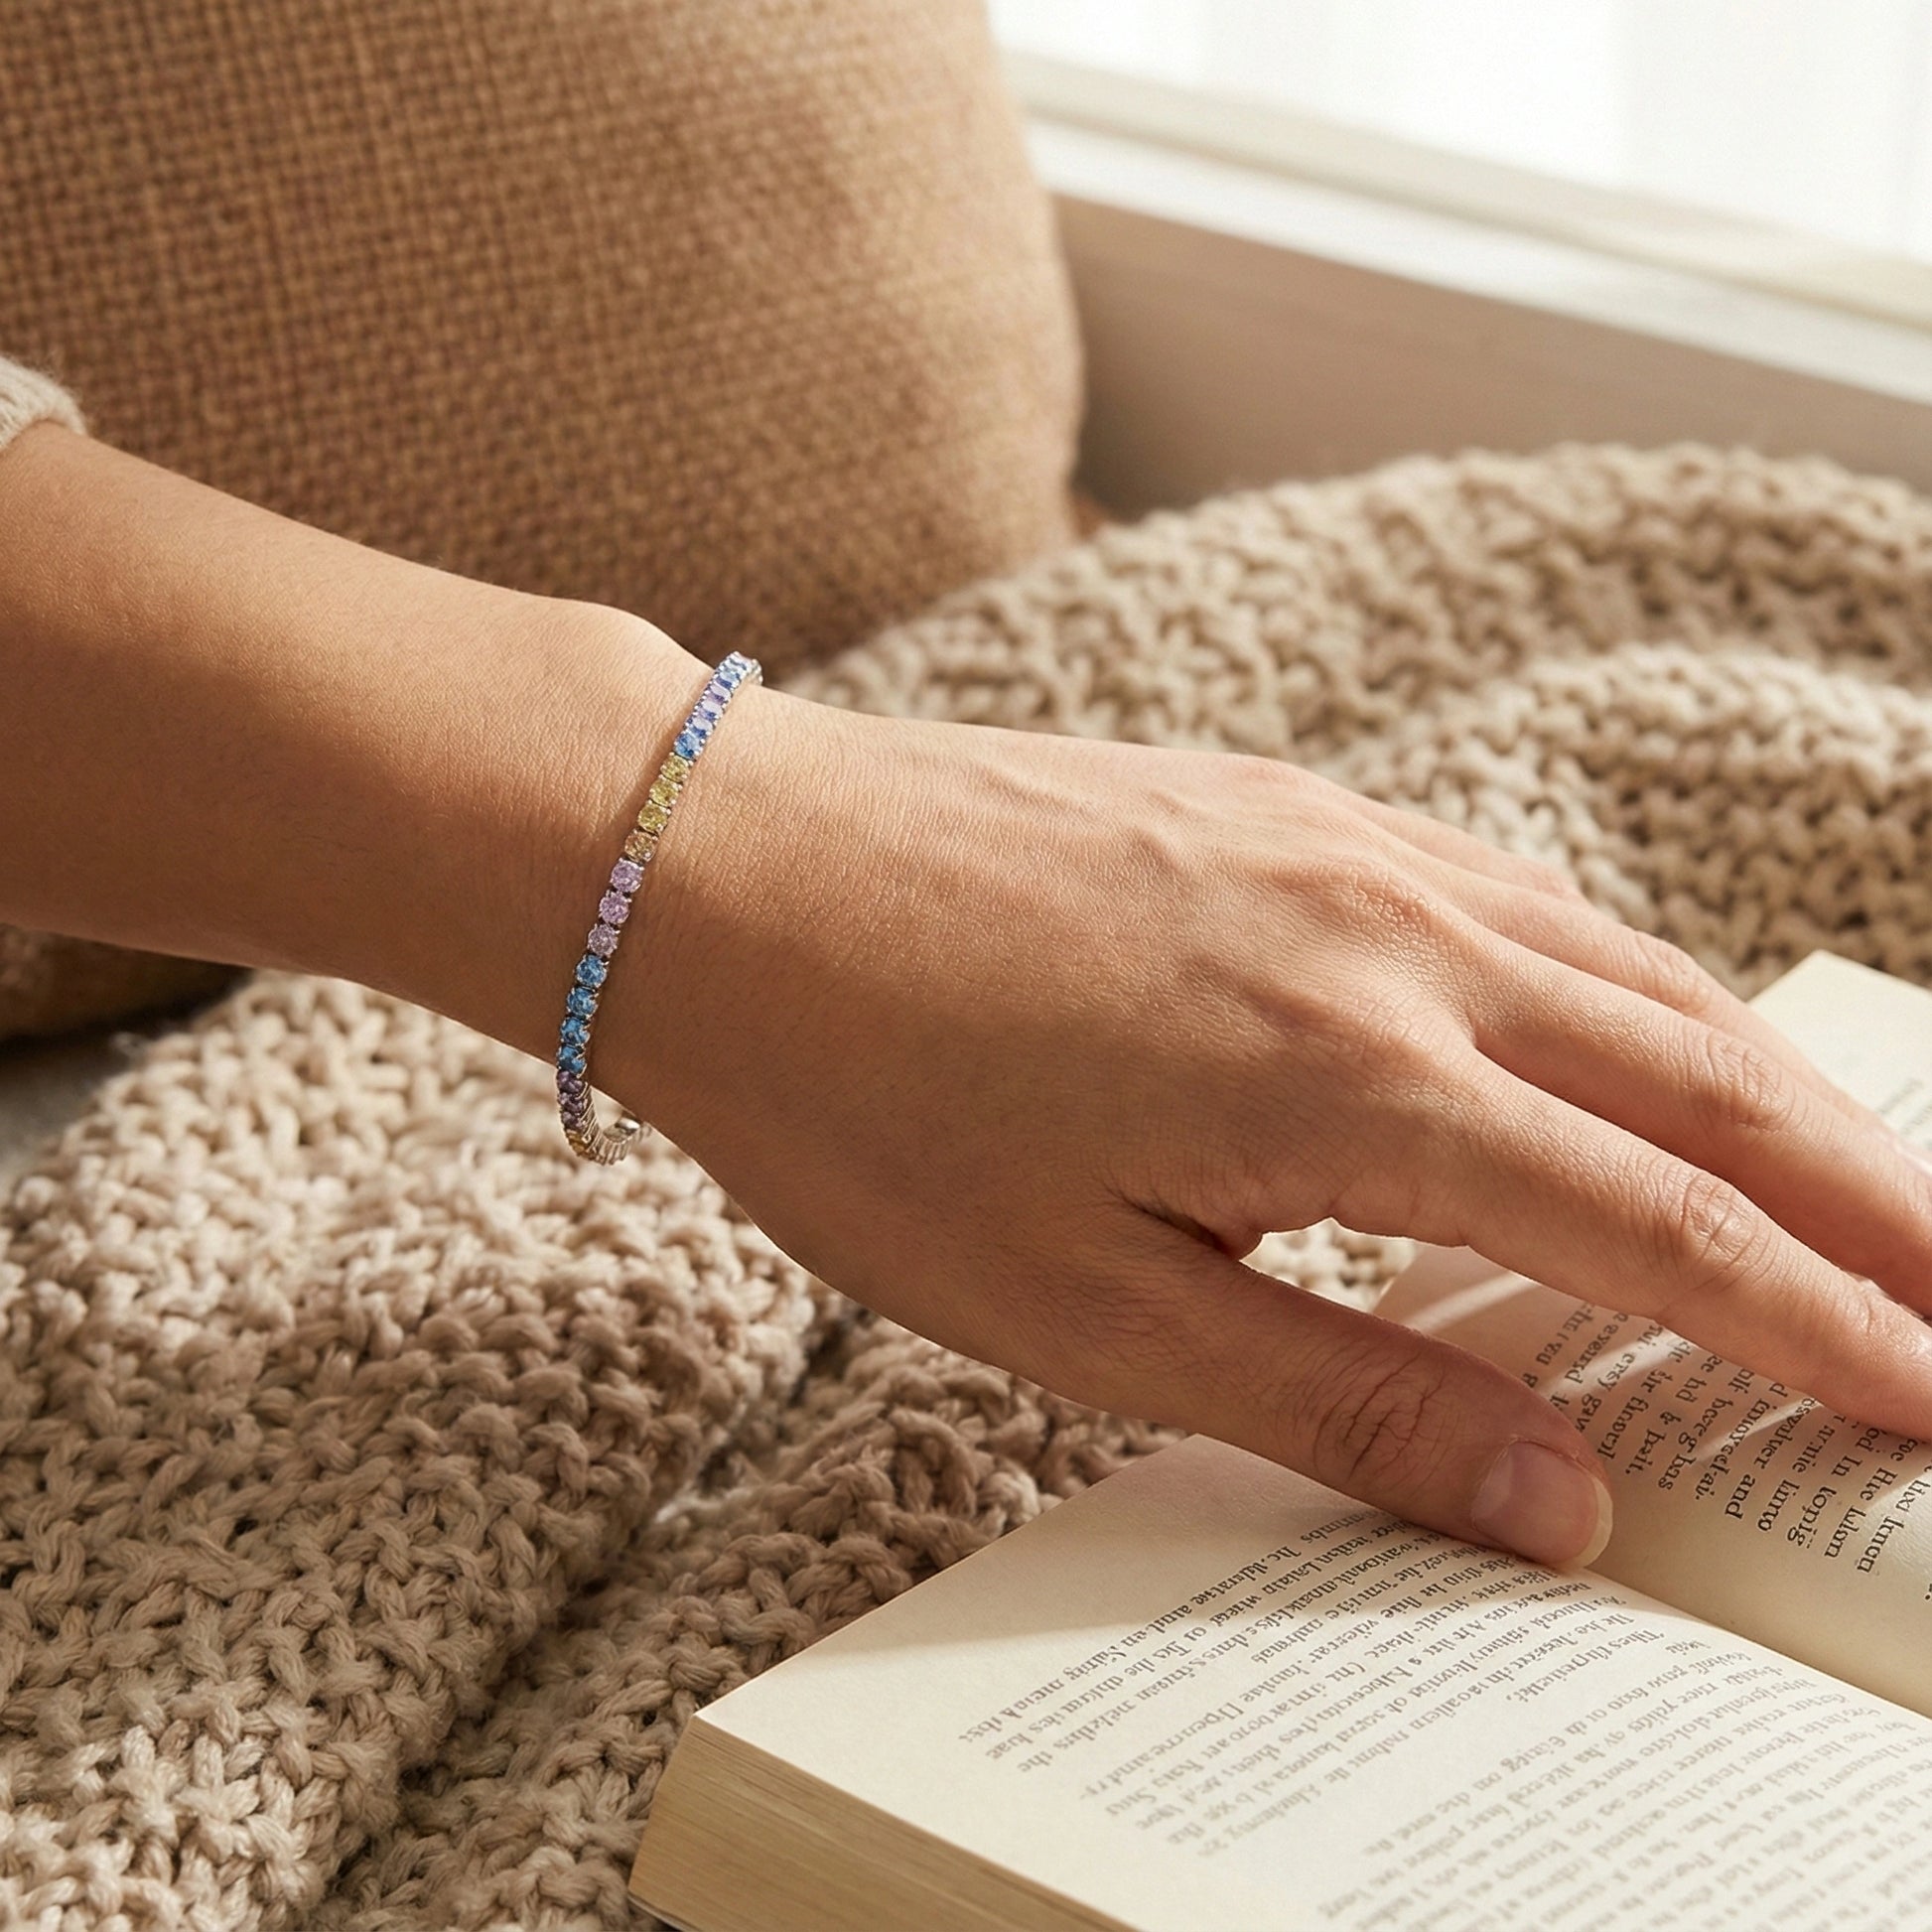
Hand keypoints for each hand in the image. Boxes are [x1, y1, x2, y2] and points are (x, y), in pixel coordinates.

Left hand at [609, 685, 1931, 1569]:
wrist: (735, 873)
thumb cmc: (871, 1099)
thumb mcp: (1088, 1308)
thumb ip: (1343, 1399)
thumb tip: (1556, 1499)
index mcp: (1351, 1086)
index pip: (1658, 1230)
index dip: (1817, 1326)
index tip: (1924, 1398)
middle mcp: (1390, 940)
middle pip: (1699, 1078)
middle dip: (1862, 1199)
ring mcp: (1343, 845)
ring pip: (1627, 968)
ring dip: (1760, 1081)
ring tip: (1851, 1176)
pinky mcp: (1283, 802)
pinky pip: (1514, 894)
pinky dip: (1622, 977)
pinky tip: (1632, 1023)